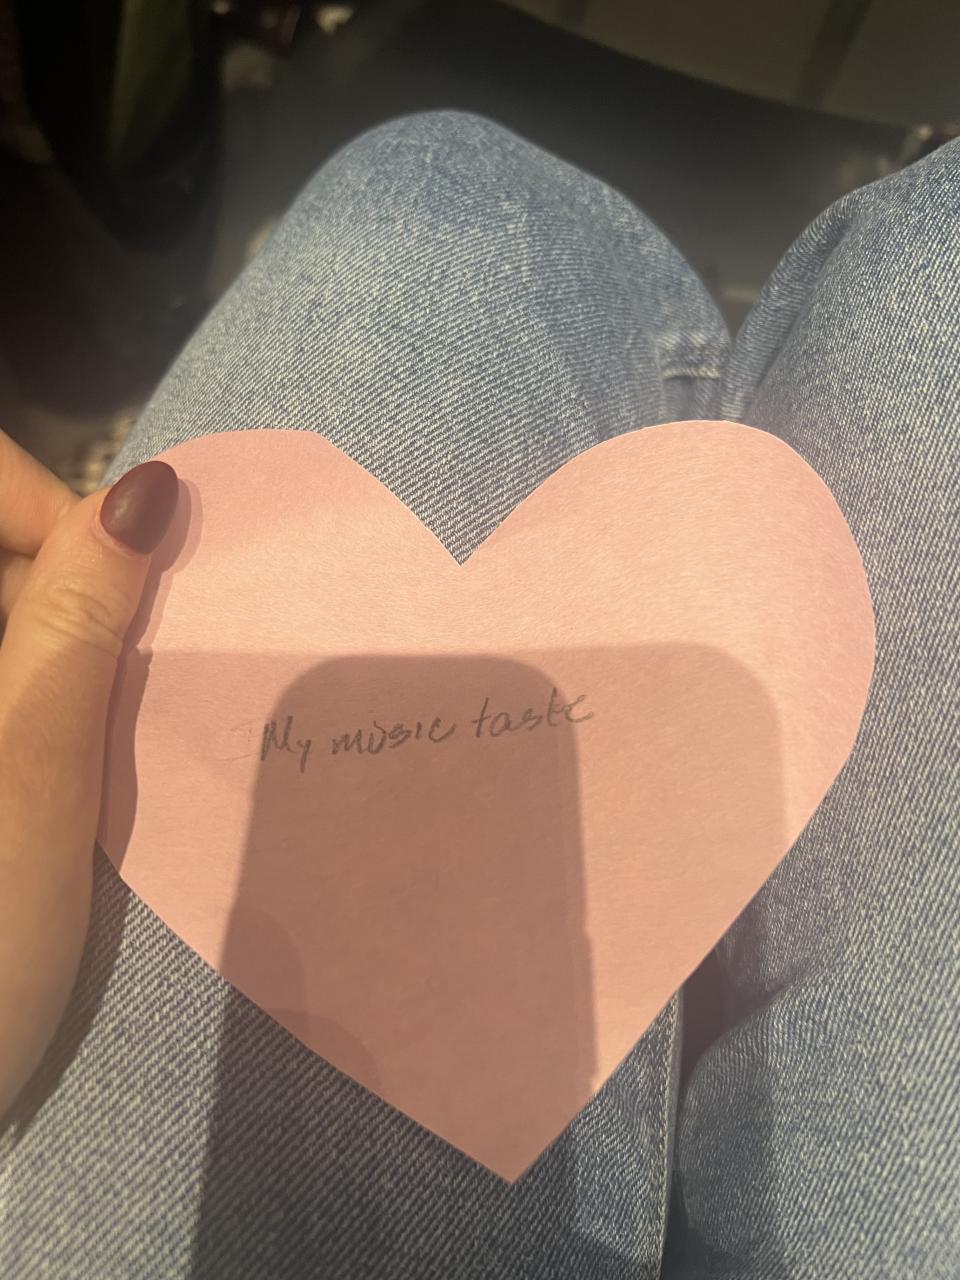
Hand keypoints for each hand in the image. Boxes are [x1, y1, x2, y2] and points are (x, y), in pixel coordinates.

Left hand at [0, 430, 177, 1117]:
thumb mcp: (29, 768)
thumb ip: (78, 617)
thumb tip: (150, 487)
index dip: (56, 513)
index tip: (131, 589)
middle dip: (65, 589)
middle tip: (114, 682)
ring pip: (8, 620)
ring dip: (57, 645)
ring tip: (87, 734)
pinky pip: (8, 678)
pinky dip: (37, 690)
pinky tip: (57, 761)